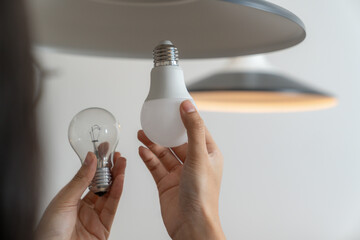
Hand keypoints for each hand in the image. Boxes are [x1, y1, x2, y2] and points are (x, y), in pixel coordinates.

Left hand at [36, 152, 125, 239]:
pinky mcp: (103, 228)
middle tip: (117, 156)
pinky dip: (117, 193)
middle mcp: (84, 208)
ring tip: (122, 163)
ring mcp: (94, 218)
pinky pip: (112, 207)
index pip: (88, 178)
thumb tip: (90, 158)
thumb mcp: (63, 200)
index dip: (98, 164)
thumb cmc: (48, 233)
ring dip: (117, 178)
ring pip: (110, 194)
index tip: (104, 150)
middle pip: (102, 185)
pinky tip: (119, 180)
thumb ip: (80, 179)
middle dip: (111, 169)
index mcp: (71, 200)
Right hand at [138, 100, 224, 239]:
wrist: (191, 225)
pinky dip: (148, 158)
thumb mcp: (198, 156)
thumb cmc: (202, 196)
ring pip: (164, 153)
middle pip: (177, 141)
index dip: (185, 117)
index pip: (196, 130)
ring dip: (153, 143)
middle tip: (152, 120)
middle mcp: (194, 163)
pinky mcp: (166, 184)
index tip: (174, 106)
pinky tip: (142, 150)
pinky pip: (156, 166)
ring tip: (142, 133)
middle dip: (164, 131)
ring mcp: (179, 174)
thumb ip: (193, 130)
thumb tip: (188, 106)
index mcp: (207, 154)